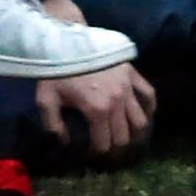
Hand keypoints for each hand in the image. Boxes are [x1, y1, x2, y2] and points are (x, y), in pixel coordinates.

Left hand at [34, 59, 155, 157]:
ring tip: (128, 139)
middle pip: (123, 136)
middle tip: (110, 153)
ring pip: (140, 121)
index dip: (98, 153)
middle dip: (116, 149)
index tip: (92, 155)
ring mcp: (128, 88)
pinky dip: (149, 108)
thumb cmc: (56, 71)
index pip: (104, 143)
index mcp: (96, 111)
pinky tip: (145, 115)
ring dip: (135, 134)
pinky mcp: (133, 75)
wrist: (68, 40)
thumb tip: (66, 142)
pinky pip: (149, 95)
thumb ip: (55, 126)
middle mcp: (117, 103)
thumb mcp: (46, 100)